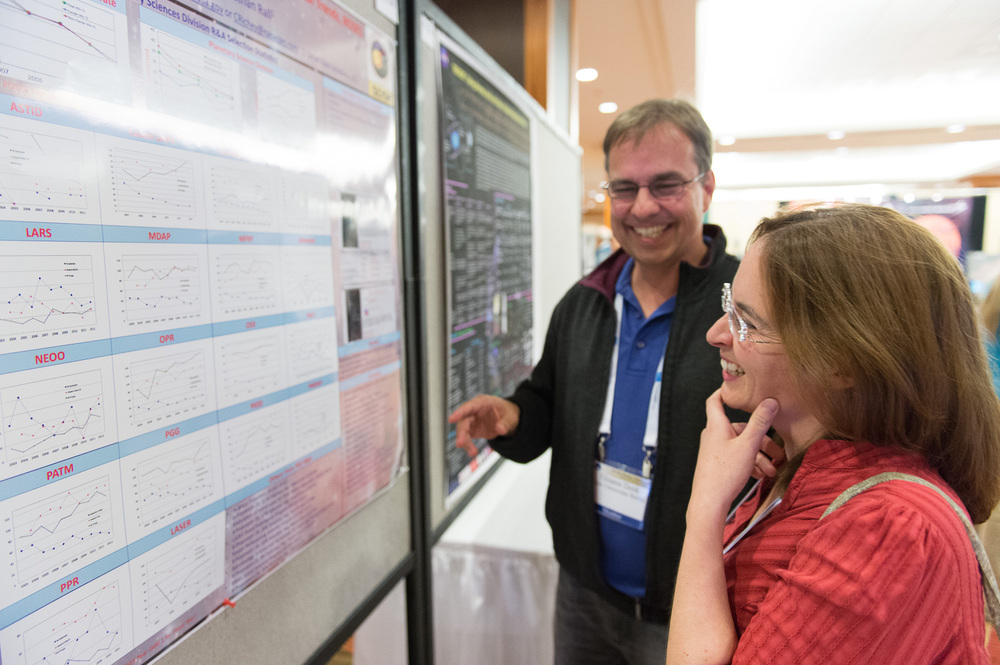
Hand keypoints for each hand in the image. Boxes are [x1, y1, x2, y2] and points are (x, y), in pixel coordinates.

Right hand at [448, 395, 520, 457]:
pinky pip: (466, 437)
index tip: (451, 419)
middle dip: (461, 432)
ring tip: (472, 452)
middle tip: (460, 443)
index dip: (460, 412)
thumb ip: (506, 423)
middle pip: (464, 420)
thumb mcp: (512, 418)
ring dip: (465, 441)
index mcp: (483, 402)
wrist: (508, 420)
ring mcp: (472, 419)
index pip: (470, 406)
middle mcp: (474, 410)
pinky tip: (472, 452)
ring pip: (463, 430)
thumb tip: (500, 429)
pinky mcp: (471, 429)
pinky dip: (468, 445)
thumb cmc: (508, 413)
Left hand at [690, 390, 778, 519]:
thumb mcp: (748, 446)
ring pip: (741, 446)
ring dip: (759, 457)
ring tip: (772, 471)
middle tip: (778, 454)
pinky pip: (737, 458)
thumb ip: (760, 423)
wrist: (709, 503)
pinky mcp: (718, 465)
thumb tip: (770, 401)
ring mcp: (715, 451)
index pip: (715, 401)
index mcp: (716, 426)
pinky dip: (750, 464)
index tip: (737, 389)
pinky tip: (762, 475)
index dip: (724, 392)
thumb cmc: (724, 474)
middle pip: (740, 429)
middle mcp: (714, 436)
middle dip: (761, 440)